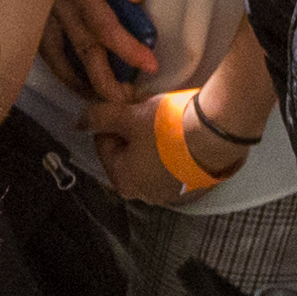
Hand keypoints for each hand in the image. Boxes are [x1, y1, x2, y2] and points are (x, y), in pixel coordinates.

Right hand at [43, 0, 156, 98]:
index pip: (105, 28)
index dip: (128, 50)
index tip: (150, 66)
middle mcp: (54, 6)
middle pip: (82, 52)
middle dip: (105, 82)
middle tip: (125, 103)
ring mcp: (37, 11)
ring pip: (57, 57)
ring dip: (78, 81)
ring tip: (97, 97)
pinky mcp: (27, 10)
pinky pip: (41, 47)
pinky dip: (56, 66)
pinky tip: (67, 74)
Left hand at [82, 82, 250, 204]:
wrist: (216, 136)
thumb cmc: (166, 128)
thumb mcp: (128, 117)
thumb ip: (99, 118)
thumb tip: (80, 122)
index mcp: (123, 181)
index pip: (104, 144)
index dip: (110, 118)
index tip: (122, 100)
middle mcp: (145, 194)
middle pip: (128, 153)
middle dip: (130, 127)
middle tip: (141, 103)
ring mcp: (171, 192)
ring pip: (150, 157)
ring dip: (150, 136)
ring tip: (161, 113)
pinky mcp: (193, 185)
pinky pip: (173, 163)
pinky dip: (171, 146)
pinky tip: (178, 129)